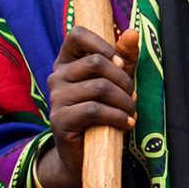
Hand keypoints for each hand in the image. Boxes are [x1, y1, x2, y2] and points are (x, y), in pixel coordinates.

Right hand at [40, 27, 139, 187]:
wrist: (82, 155)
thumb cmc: (101, 114)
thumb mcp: (115, 82)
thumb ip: (124, 57)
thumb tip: (133, 32)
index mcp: (66, 62)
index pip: (77, 34)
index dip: (103, 44)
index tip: (121, 64)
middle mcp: (56, 76)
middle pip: (95, 62)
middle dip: (123, 80)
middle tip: (133, 97)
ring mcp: (55, 98)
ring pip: (99, 87)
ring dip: (124, 102)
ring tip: (131, 113)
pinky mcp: (60, 120)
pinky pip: (94, 110)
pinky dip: (117, 116)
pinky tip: (127, 124)